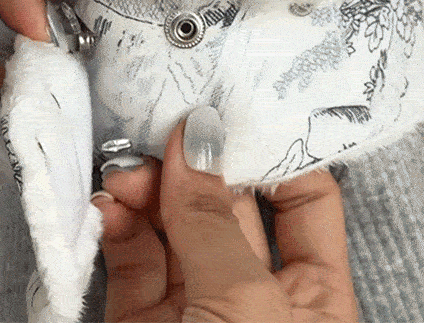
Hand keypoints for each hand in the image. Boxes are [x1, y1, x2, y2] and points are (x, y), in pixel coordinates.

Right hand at [91, 110, 357, 321]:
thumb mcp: (243, 304)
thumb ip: (213, 222)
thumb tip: (198, 142)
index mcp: (314, 300)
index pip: (305, 205)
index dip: (272, 157)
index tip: (232, 114)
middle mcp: (257, 301)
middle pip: (228, 211)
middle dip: (195, 166)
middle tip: (165, 131)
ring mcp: (197, 311)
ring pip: (173, 233)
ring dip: (147, 192)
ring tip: (126, 169)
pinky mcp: (141, 323)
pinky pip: (132, 264)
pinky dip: (116, 229)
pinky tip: (109, 205)